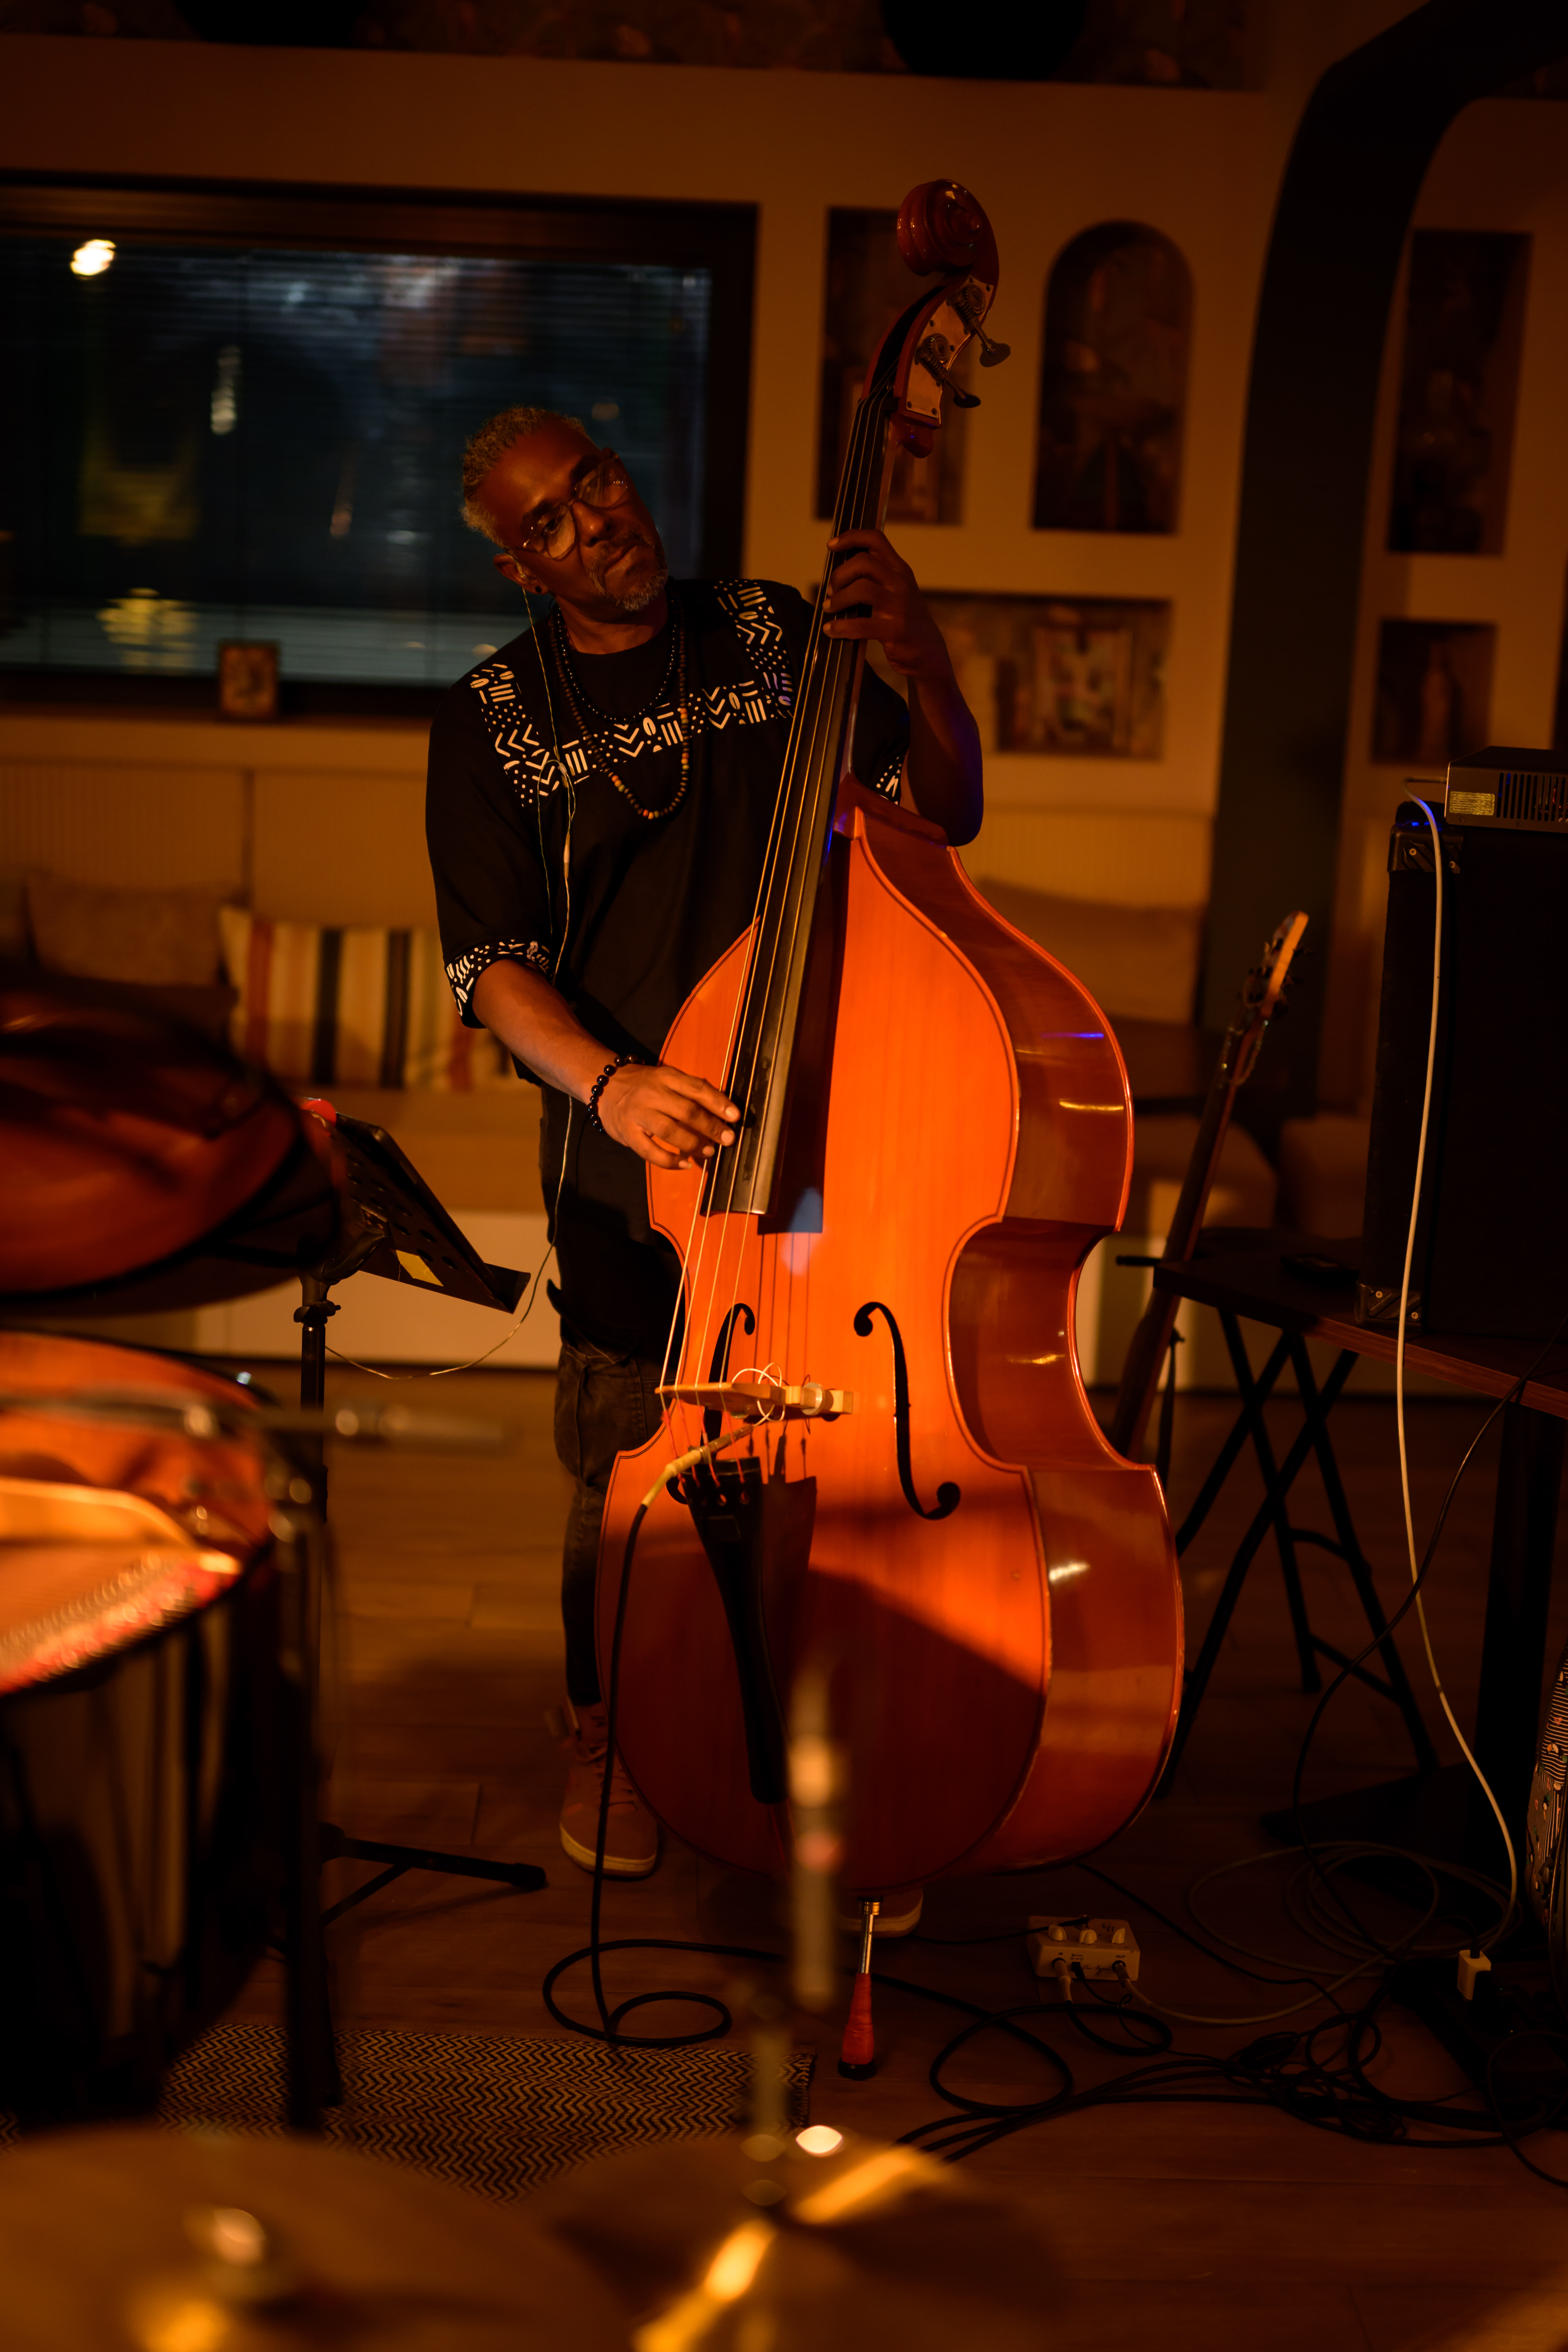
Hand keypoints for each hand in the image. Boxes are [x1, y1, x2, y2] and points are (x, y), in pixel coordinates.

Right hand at [596, 1062, 739, 1169]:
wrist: (605, 1086)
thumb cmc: (643, 1085)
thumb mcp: (666, 1078)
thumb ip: (690, 1089)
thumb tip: (722, 1106)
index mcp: (666, 1076)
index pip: (697, 1088)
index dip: (718, 1103)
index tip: (735, 1116)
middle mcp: (652, 1093)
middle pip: (687, 1111)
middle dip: (711, 1127)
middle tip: (728, 1138)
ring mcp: (638, 1114)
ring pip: (670, 1131)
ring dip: (693, 1144)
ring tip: (709, 1151)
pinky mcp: (628, 1133)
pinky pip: (651, 1152)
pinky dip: (670, 1161)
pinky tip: (685, 1165)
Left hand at [823, 528, 952, 683]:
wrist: (929, 654)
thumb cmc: (905, 622)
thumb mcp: (896, 593)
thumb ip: (876, 579)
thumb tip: (840, 573)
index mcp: (900, 570)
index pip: (876, 540)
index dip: (851, 537)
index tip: (831, 545)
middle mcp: (901, 583)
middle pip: (864, 562)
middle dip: (840, 574)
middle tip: (832, 590)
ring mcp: (900, 606)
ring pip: (861, 589)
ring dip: (839, 599)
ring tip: (829, 608)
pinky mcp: (895, 630)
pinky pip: (861, 624)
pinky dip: (841, 627)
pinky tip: (831, 630)